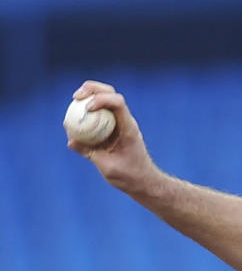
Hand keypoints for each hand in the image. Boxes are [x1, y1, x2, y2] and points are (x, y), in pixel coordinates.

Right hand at [67, 80, 161, 194]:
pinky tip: (73, 119)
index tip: (88, 108)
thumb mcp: (108, 167)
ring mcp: (119, 124)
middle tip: (76, 96)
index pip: (118, 103)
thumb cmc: (129, 176)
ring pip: (105, 101)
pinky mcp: (112, 130)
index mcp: (128, 128)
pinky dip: (86, 113)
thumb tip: (71, 140)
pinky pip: (98, 116)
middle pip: (110, 94)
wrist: (142, 180)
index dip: (101, 99)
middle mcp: (125, 121)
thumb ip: (90, 152)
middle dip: (92, 90)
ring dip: (89, 97)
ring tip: (73, 102)